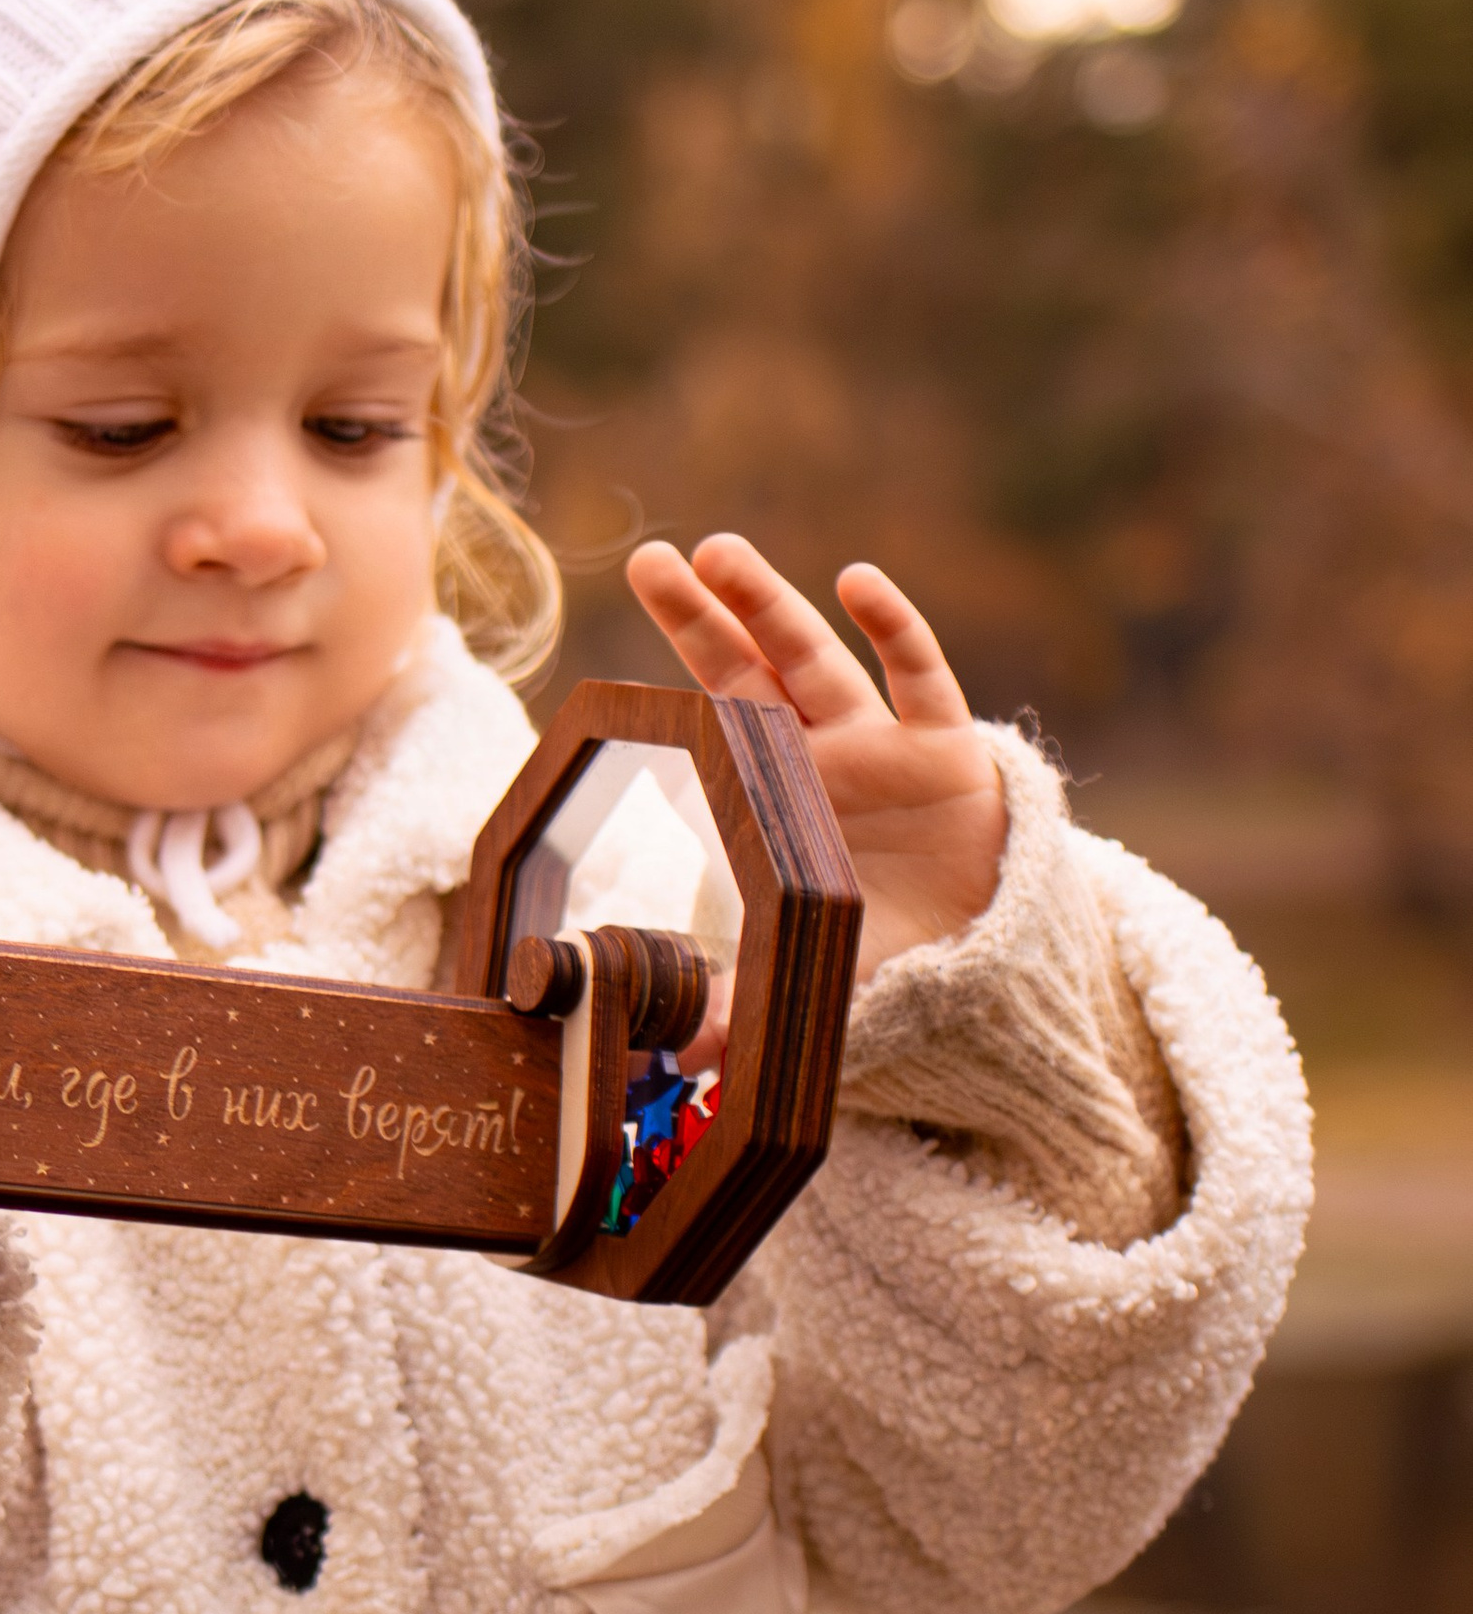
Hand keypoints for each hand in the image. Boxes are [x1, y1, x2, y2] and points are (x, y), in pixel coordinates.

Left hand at [626, 537, 1008, 987]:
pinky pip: (919, 678)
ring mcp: (881, 746)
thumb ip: (743, 1008)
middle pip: (749, 670)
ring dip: (769, 605)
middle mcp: (819, 755)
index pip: (713, 722)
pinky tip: (857, 582)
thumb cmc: (887, 944)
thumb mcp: (809, 969)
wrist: (991, 950)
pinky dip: (893, 628)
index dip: (673, 680)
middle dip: (703, 614)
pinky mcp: (947, 751)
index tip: (622, 653)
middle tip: (652, 558)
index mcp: (775, 795)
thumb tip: (678, 1062)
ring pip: (815, 662)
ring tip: (718, 552)